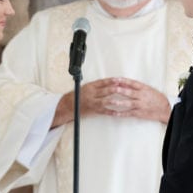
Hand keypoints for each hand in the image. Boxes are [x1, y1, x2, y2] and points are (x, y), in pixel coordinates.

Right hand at [54, 78, 170, 125]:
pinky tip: (117, 113)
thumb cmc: (79, 95)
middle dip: (114, 89)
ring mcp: (92, 102)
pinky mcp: (93, 110)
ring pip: (104, 101)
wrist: (69, 105)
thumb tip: (111, 81)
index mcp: (91, 86)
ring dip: (113, 100)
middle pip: (104, 90)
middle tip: (123, 88)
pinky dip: (110, 112)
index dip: (111, 80)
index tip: (119, 79)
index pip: (102, 82)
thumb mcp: (87, 87)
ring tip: (121, 100)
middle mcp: (91, 94)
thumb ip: (98, 85)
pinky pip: (103, 111)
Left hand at [107, 78, 171, 122]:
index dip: (123, 81)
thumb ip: (137, 87)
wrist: (165, 109)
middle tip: (111, 88)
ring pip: (128, 103)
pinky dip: (121, 114)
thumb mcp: (149, 89)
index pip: (132, 83)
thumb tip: (124, 82)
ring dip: (119, 102)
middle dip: (120, 90)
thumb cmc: (156, 98)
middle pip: (129, 92)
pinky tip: (114, 113)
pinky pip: (129, 113)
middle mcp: (142, 96)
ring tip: (110, 101)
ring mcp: (141, 105)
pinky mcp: (140, 113)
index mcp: (144, 88)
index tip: (115, 78)